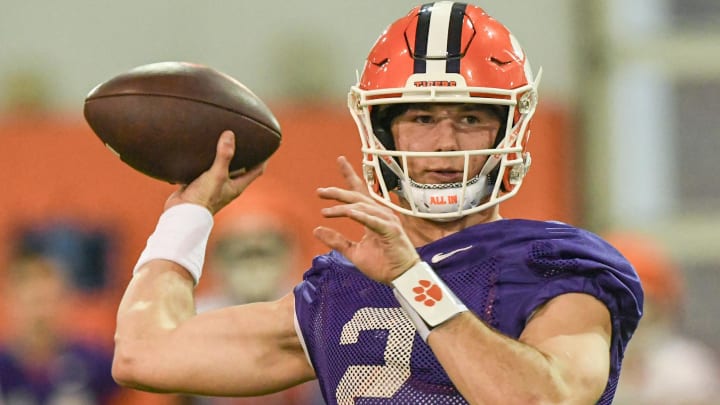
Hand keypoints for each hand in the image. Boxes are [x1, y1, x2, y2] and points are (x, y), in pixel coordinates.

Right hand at [165, 130, 265, 213]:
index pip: (257, 170)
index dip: (264, 158)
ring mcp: (213, 185)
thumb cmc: (204, 198)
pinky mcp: (199, 183)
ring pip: (222, 167)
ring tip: (223, 139)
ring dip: (223, 156)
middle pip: (240, 167)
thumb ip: (224, 156)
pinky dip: (205, 159)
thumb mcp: (217, 175)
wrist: (181, 213)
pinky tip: (201, 149)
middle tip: (246, 137)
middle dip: (244, 154)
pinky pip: (204, 168)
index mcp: (237, 186)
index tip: (270, 144)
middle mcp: (227, 185)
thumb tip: (229, 134)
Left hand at [314, 156, 419, 283]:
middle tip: (320, 192)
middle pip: (358, 197)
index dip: (350, 176)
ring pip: (362, 207)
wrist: (400, 278)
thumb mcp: (353, 252)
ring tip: (325, 211)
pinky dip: (361, 215)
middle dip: (338, 192)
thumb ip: (337, 240)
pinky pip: (373, 220)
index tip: (340, 160)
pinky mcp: (391, 230)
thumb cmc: (382, 265)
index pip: (359, 193)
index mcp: (372, 217)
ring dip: (343, 207)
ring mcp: (387, 221)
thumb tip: (316, 230)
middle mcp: (380, 214)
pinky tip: (349, 212)